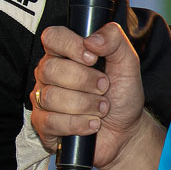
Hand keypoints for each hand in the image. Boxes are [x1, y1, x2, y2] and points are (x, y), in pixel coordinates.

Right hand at [31, 22, 163, 169]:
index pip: (52, 37)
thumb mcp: (128, 64)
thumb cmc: (122, 96)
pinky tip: (92, 125)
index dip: (71, 46)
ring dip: (86, 105)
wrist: (126, 131)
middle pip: (50, 69)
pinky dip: (78, 124)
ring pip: (51, 97)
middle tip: (104, 88)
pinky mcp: (43, 125)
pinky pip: (52, 122)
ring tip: (101, 109)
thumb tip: (92, 39)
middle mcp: (48, 74)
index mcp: (64, 54)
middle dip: (85, 81)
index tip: (93, 58)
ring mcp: (42, 99)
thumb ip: (115, 41)